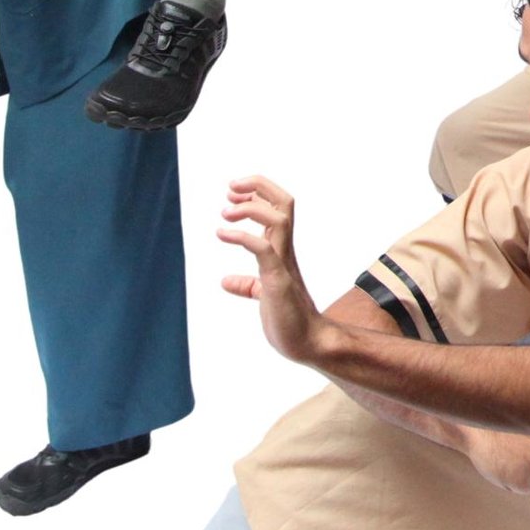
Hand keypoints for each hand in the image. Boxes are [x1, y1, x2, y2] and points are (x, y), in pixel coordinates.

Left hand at [217, 175, 321, 361]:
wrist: (308, 343)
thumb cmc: (290, 320)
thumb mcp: (263, 295)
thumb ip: (248, 285)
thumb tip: (226, 280)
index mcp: (282, 251)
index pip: (278, 207)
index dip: (257, 192)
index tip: (233, 192)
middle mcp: (285, 251)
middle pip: (284, 202)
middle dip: (258, 186)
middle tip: (231, 188)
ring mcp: (283, 264)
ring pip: (279, 218)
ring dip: (250, 208)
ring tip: (225, 212)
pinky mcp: (278, 280)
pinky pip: (263, 249)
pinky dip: (242, 237)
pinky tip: (221, 234)